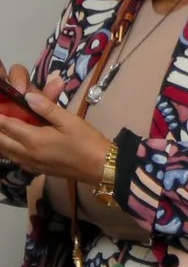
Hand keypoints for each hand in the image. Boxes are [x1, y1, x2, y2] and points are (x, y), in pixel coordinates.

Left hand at [0, 66, 109, 184]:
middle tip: (0, 117)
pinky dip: (7, 149)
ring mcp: (29, 163)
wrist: (100, 166)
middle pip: (0, 141)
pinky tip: (12, 143)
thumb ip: (47, 109)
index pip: (7, 126)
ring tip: (2, 129)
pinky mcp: (34, 169)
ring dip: (0, 140)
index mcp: (34, 139)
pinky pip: (13, 158)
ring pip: (4, 152)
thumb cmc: (86, 141)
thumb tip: (27, 96)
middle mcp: (26, 153)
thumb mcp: (70, 121)